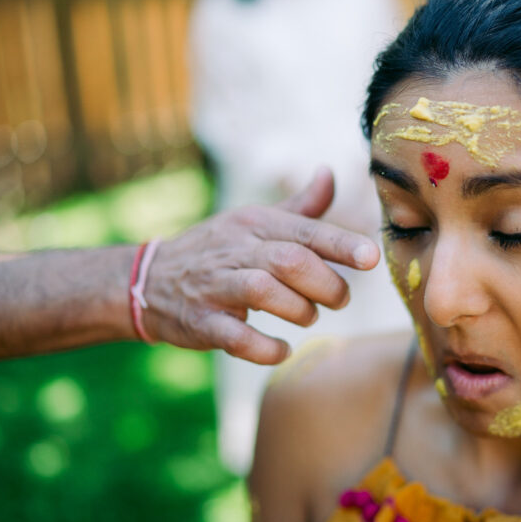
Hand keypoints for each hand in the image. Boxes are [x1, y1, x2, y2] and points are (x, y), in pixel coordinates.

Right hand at [142, 168, 380, 363]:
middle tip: (340, 299)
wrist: (149, 279)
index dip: (341, 244)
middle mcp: (236, 249)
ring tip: (309, 316)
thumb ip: (299, 207)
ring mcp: (215, 285)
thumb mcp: (254, 221)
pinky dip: (264, 346)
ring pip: (263, 292)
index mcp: (255, 223)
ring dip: (298, 310)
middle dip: (325, 284)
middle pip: (290, 261)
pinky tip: (281, 348)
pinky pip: (235, 335)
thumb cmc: (217, 250)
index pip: (305, 230)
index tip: (371, 258)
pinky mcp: (201, 321)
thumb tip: (329, 173)